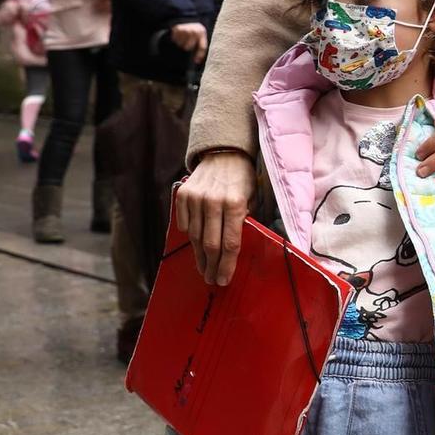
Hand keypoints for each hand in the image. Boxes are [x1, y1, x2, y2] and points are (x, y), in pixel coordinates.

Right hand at [171, 22, 208, 61]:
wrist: (185, 14)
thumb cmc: (193, 27)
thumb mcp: (199, 32)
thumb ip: (200, 42)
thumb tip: (197, 59)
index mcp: (202, 33)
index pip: (202, 47)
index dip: (199, 55)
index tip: (196, 61)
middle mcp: (194, 31)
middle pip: (188, 47)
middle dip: (186, 47)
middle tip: (185, 42)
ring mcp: (186, 30)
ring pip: (180, 44)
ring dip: (180, 42)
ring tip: (182, 36)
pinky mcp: (178, 28)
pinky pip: (174, 39)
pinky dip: (175, 38)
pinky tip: (178, 33)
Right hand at [174, 151, 255, 286]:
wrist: (223, 154)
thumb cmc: (243, 179)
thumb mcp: (252, 198)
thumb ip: (245, 221)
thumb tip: (235, 250)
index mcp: (235, 203)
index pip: (230, 243)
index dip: (227, 265)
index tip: (223, 280)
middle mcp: (214, 201)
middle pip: (211, 245)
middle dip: (212, 266)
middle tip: (212, 280)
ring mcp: (196, 198)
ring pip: (196, 238)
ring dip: (200, 257)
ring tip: (204, 269)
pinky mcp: (183, 195)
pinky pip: (184, 225)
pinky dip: (190, 237)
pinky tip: (196, 246)